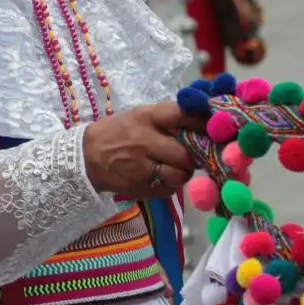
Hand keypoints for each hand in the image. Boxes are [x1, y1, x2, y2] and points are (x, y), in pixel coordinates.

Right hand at [82, 102, 209, 201]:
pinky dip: (171, 184)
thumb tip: (205, 122)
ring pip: (181, 174)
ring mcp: (142, 167)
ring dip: (184, 172)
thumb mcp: (139, 117)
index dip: (204, 121)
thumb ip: (167, 119)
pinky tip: (161, 176)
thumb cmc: (117, 133)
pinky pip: (170, 189)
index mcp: (146, 118)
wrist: (86, 157)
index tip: (217, 126)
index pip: (182, 115)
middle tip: (198, 154)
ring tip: (176, 166)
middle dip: (196, 155)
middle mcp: (145, 141)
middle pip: (187, 152)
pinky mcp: (142, 187)